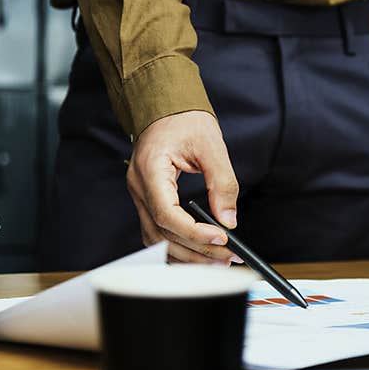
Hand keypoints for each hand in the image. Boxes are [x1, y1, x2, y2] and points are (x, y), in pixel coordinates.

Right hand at [127, 110, 241, 264]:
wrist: (165, 108)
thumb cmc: (184, 120)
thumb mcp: (211, 145)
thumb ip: (222, 183)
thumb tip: (228, 220)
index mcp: (150, 169)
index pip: (166, 213)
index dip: (193, 232)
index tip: (220, 239)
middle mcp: (139, 187)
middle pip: (162, 233)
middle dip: (196, 250)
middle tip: (227, 258)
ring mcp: (140, 196)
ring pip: (157, 239)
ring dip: (187, 255)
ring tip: (217, 261)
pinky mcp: (147, 201)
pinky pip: (157, 233)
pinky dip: (177, 247)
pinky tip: (198, 253)